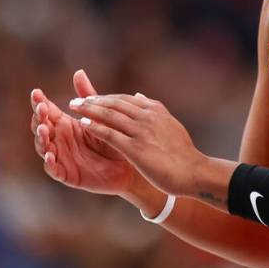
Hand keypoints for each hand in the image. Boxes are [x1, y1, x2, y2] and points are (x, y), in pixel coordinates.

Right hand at [30, 70, 137, 195]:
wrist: (128, 165)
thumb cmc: (113, 138)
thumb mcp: (100, 116)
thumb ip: (88, 96)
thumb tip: (79, 72)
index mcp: (64, 125)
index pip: (46, 112)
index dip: (39, 102)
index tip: (37, 92)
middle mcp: (59, 140)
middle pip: (40, 127)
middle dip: (39, 118)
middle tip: (42, 109)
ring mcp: (61, 157)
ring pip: (43, 147)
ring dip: (41, 138)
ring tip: (45, 130)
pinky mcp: (66, 174)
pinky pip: (53, 169)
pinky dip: (49, 163)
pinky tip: (50, 155)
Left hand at [68, 94, 208, 197]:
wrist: (194, 172)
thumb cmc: (182, 153)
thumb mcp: (170, 124)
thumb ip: (154, 110)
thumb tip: (139, 95)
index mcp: (155, 110)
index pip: (124, 99)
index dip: (105, 98)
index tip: (91, 98)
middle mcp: (147, 117)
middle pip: (114, 103)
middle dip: (92, 100)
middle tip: (76, 100)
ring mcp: (141, 132)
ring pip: (109, 115)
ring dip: (89, 109)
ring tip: (74, 107)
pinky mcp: (136, 148)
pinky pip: (110, 134)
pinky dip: (95, 127)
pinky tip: (82, 124)